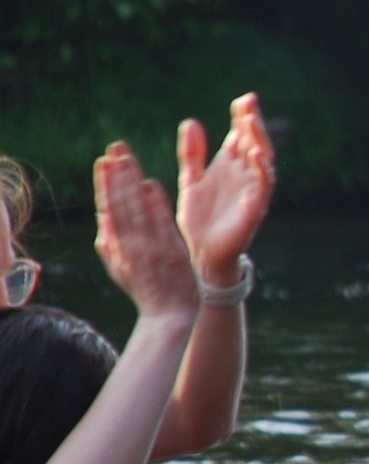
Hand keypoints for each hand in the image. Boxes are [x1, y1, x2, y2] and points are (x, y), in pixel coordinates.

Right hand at [94, 142, 199, 321]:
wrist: (169, 315)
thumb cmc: (145, 290)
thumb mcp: (119, 268)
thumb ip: (109, 243)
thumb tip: (101, 216)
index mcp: (117, 248)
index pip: (108, 209)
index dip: (104, 184)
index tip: (103, 162)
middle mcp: (131, 245)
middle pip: (121, 204)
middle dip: (116, 175)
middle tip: (114, 148)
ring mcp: (151, 248)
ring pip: (137, 209)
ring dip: (131, 182)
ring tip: (126, 157)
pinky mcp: (171, 252)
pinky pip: (161, 224)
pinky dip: (154, 204)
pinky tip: (150, 184)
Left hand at [176, 93, 276, 280]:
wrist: (203, 253)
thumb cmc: (201, 219)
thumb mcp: (191, 180)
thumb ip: (192, 154)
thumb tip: (190, 122)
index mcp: (230, 166)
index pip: (240, 135)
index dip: (242, 117)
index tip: (241, 100)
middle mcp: (244, 175)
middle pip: (254, 142)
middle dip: (253, 123)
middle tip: (249, 103)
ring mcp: (252, 190)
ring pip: (262, 159)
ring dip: (259, 140)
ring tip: (251, 122)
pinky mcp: (255, 207)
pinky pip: (263, 185)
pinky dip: (261, 169)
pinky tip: (254, 154)